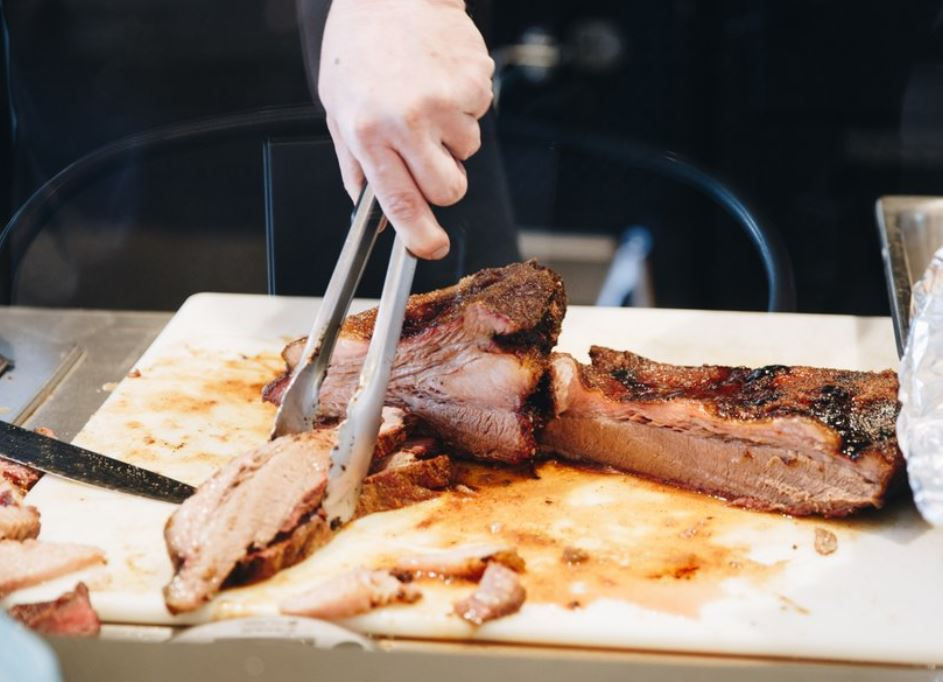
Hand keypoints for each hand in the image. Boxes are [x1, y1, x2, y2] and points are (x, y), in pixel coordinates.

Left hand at [318, 0, 493, 258]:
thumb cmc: (359, 50)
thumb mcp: (339, 110)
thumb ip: (357, 166)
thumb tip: (374, 216)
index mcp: (369, 131)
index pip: (400, 201)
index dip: (419, 236)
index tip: (430, 250)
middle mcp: (407, 119)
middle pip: (449, 189)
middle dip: (444, 182)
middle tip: (428, 154)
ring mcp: (445, 100)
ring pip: (469, 151)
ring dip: (453, 136)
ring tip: (427, 98)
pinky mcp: (474, 80)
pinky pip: (481, 115)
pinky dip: (466, 104)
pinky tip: (441, 79)